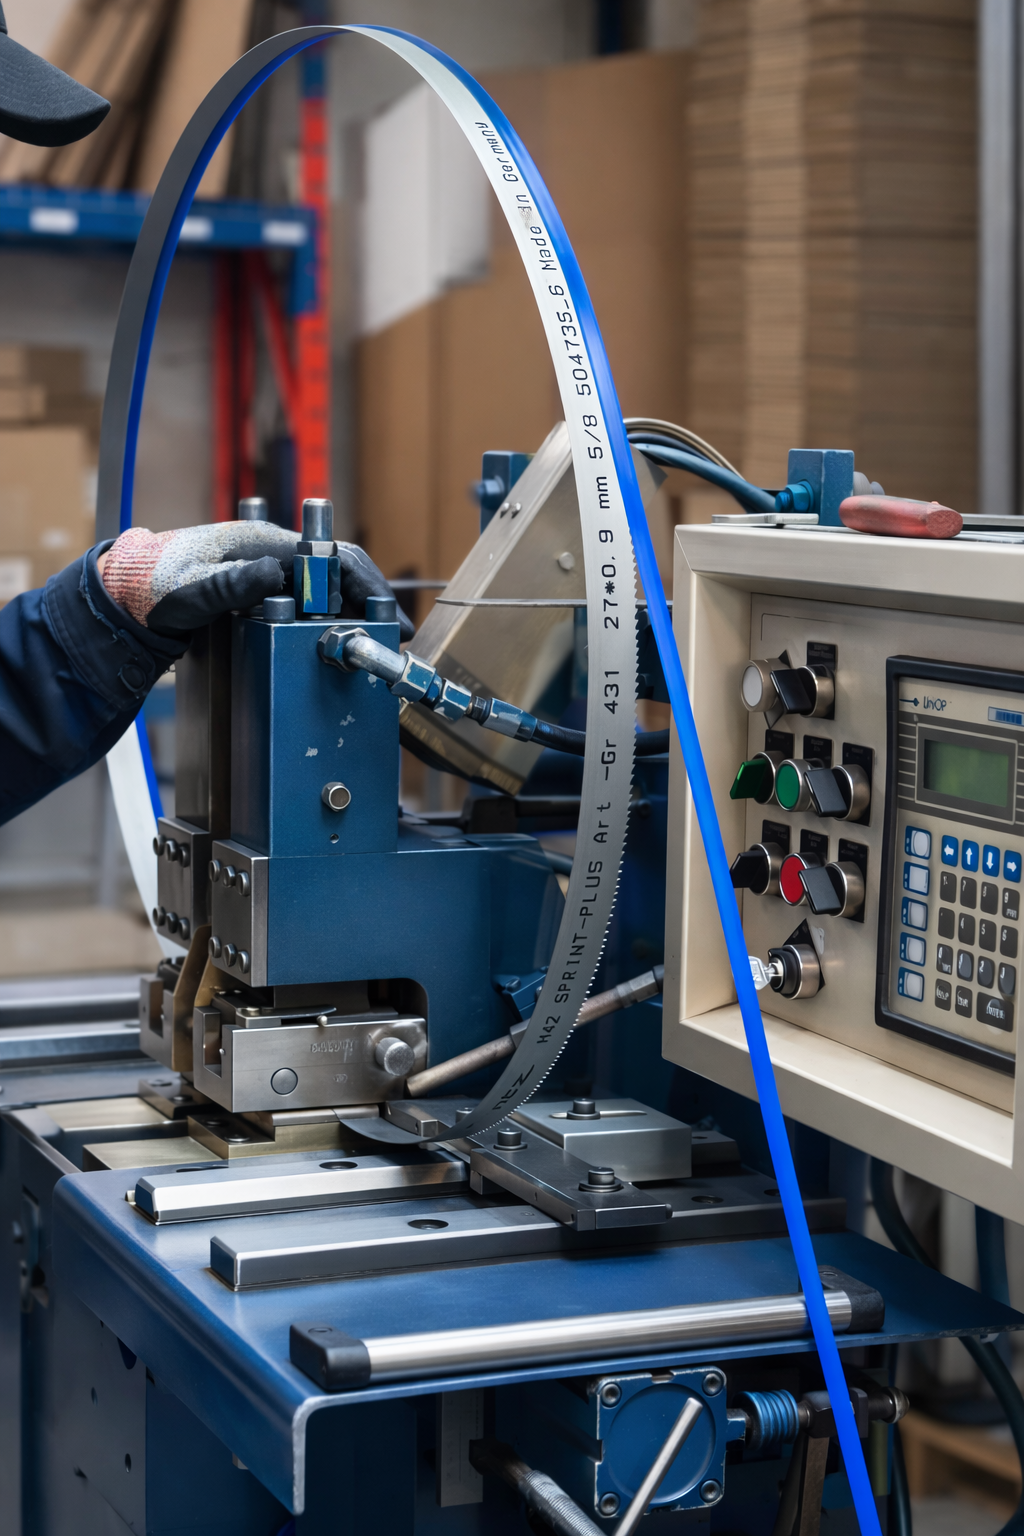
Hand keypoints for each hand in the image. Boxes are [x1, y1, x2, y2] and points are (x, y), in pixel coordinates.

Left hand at [98, 523, 412, 638]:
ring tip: (373, 641)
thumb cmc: (155, 588)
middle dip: (369, 601)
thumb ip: (229, 584)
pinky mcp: (263, 592)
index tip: (386, 615)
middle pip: (338, 572)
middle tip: (392, 636)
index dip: (365, 585)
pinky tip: (338, 639)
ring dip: (352, 611)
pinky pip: (308, 601)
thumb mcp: (189, 592)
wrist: (127, 596)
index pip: (332, 558)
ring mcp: (269, 573)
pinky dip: (330, 618)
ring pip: (327, 587)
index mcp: (263, 545)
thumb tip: (273, 574)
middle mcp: (273, 554)